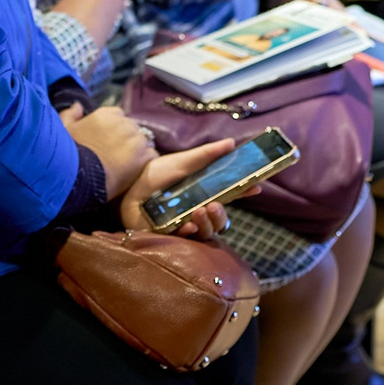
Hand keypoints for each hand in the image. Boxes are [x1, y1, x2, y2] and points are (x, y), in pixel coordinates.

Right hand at [57, 103, 155, 200]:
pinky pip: (151, 156)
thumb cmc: (68, 155)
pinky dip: (145, 162)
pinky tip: (134, 171)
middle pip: (133, 128)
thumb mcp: (62, 132)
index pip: (118, 116)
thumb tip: (77, 106)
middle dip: (127, 139)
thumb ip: (69, 115)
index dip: (115, 129)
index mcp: (104, 115)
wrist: (80, 180)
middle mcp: (123, 123)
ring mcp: (135, 140)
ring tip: (125, 165)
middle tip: (116, 154)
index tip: (108, 141)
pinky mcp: (144, 157)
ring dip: (138, 151)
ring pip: (144, 142)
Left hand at [124, 138, 241, 237]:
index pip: (228, 195)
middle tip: (214, 205)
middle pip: (220, 220)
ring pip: (207, 233)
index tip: (256, 186)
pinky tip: (186, 225)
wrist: (126, 184)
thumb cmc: (153, 174)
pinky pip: (186, 241)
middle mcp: (196, 210)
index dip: (243, 192)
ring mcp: (183, 223)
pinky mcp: (169, 235)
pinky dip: (188, 232)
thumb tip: (232, 143)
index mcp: (202, 193)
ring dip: (207, 224)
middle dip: (222, 215)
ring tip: (199, 212)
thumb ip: (206, 155)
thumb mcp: (182, 162)